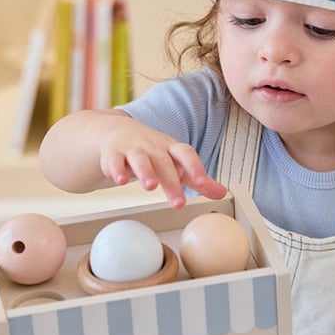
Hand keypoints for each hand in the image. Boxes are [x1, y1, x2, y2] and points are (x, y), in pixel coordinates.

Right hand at [99, 115, 226, 207]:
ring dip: (145, 172)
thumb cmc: (152, 151)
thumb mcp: (176, 162)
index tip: (203, 183)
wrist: (118, 131)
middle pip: (164, 163)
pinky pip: (114, 161)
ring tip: (150, 186)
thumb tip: (221, 193)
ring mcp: (132, 149)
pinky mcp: (113, 154)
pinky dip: (116, 170)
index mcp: (171, 149)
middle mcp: (153, 147)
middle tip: (178, 203)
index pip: (186, 154)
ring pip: (139, 159)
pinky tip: (119, 180)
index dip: (195, 168)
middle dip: (171, 182)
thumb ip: (197, 179)